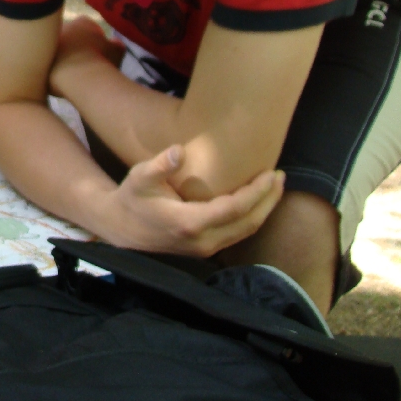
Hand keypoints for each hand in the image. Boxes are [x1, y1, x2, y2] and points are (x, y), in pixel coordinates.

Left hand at [49, 16, 124, 95]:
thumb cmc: (101, 60)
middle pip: (70, 36)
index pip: (88, 27)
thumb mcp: (117, 51)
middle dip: (75, 47)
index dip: (94, 39)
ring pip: (58, 50)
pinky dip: (53, 70)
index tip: (98, 52)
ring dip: (63, 58)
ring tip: (73, 74)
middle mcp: (63, 27)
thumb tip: (115, 43)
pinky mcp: (38, 58)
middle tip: (83, 63)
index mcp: (82, 22)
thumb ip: (116, 45)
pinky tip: (61, 80)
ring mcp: (49, 42)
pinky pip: (48, 64)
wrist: (78, 76)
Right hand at [97, 145, 284, 256]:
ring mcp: (205, 248)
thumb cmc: (131, 198)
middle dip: (269, 200)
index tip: (271, 173)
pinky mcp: (205, 249)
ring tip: (274, 187)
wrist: (120, 228)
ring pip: (246, 231)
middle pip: (249, 223)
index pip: (236, 208)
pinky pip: (237, 233)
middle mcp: (202, 241)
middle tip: (281, 176)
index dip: (258, 192)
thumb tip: (179, 150)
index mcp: (189, 223)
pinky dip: (252, 217)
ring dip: (264, 209)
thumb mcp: (139, 177)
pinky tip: (256, 201)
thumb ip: (160, 164)